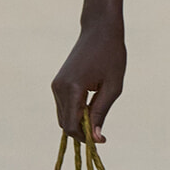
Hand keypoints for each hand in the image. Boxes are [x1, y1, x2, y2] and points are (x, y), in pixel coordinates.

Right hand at [51, 18, 126, 141]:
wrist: (100, 30)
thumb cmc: (111, 56)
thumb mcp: (113, 87)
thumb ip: (101, 112)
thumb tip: (96, 138)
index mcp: (72, 88)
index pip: (71, 126)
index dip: (85, 138)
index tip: (103, 140)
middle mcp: (59, 88)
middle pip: (64, 124)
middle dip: (81, 132)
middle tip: (102, 132)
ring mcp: (56, 85)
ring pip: (63, 116)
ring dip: (78, 122)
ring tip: (99, 116)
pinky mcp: (57, 83)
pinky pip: (64, 106)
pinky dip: (75, 113)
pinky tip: (91, 106)